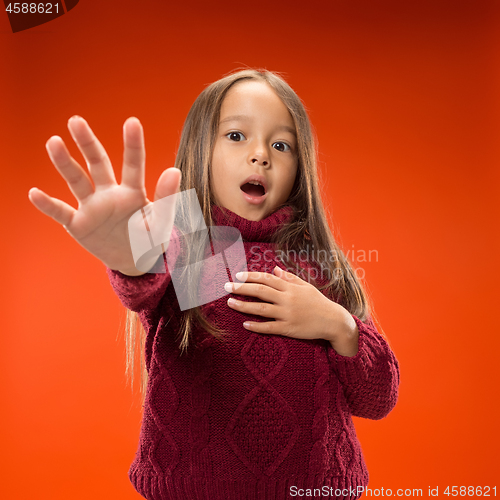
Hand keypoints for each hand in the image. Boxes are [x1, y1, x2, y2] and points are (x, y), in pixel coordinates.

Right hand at [28, 116, 181, 274]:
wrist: (136, 262)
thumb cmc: (151, 239)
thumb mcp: (162, 222)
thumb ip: (166, 198)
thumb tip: (174, 170)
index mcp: (133, 191)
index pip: (133, 164)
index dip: (133, 144)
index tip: (132, 122)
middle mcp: (110, 194)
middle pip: (97, 163)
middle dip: (88, 142)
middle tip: (76, 120)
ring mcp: (93, 207)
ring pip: (77, 180)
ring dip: (65, 163)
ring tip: (54, 142)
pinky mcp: (79, 224)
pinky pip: (61, 212)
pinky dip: (48, 205)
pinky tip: (34, 193)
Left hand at [225, 265, 358, 353]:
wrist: (333, 321)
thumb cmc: (318, 302)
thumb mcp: (305, 286)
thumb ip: (288, 278)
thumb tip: (274, 269)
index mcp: (290, 287)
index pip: (267, 279)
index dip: (251, 276)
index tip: (237, 275)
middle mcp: (288, 299)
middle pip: (261, 291)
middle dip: (242, 288)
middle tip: (226, 286)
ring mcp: (288, 314)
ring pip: (262, 309)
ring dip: (244, 306)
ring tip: (230, 303)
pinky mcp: (289, 329)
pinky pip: (270, 327)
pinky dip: (257, 326)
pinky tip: (245, 324)